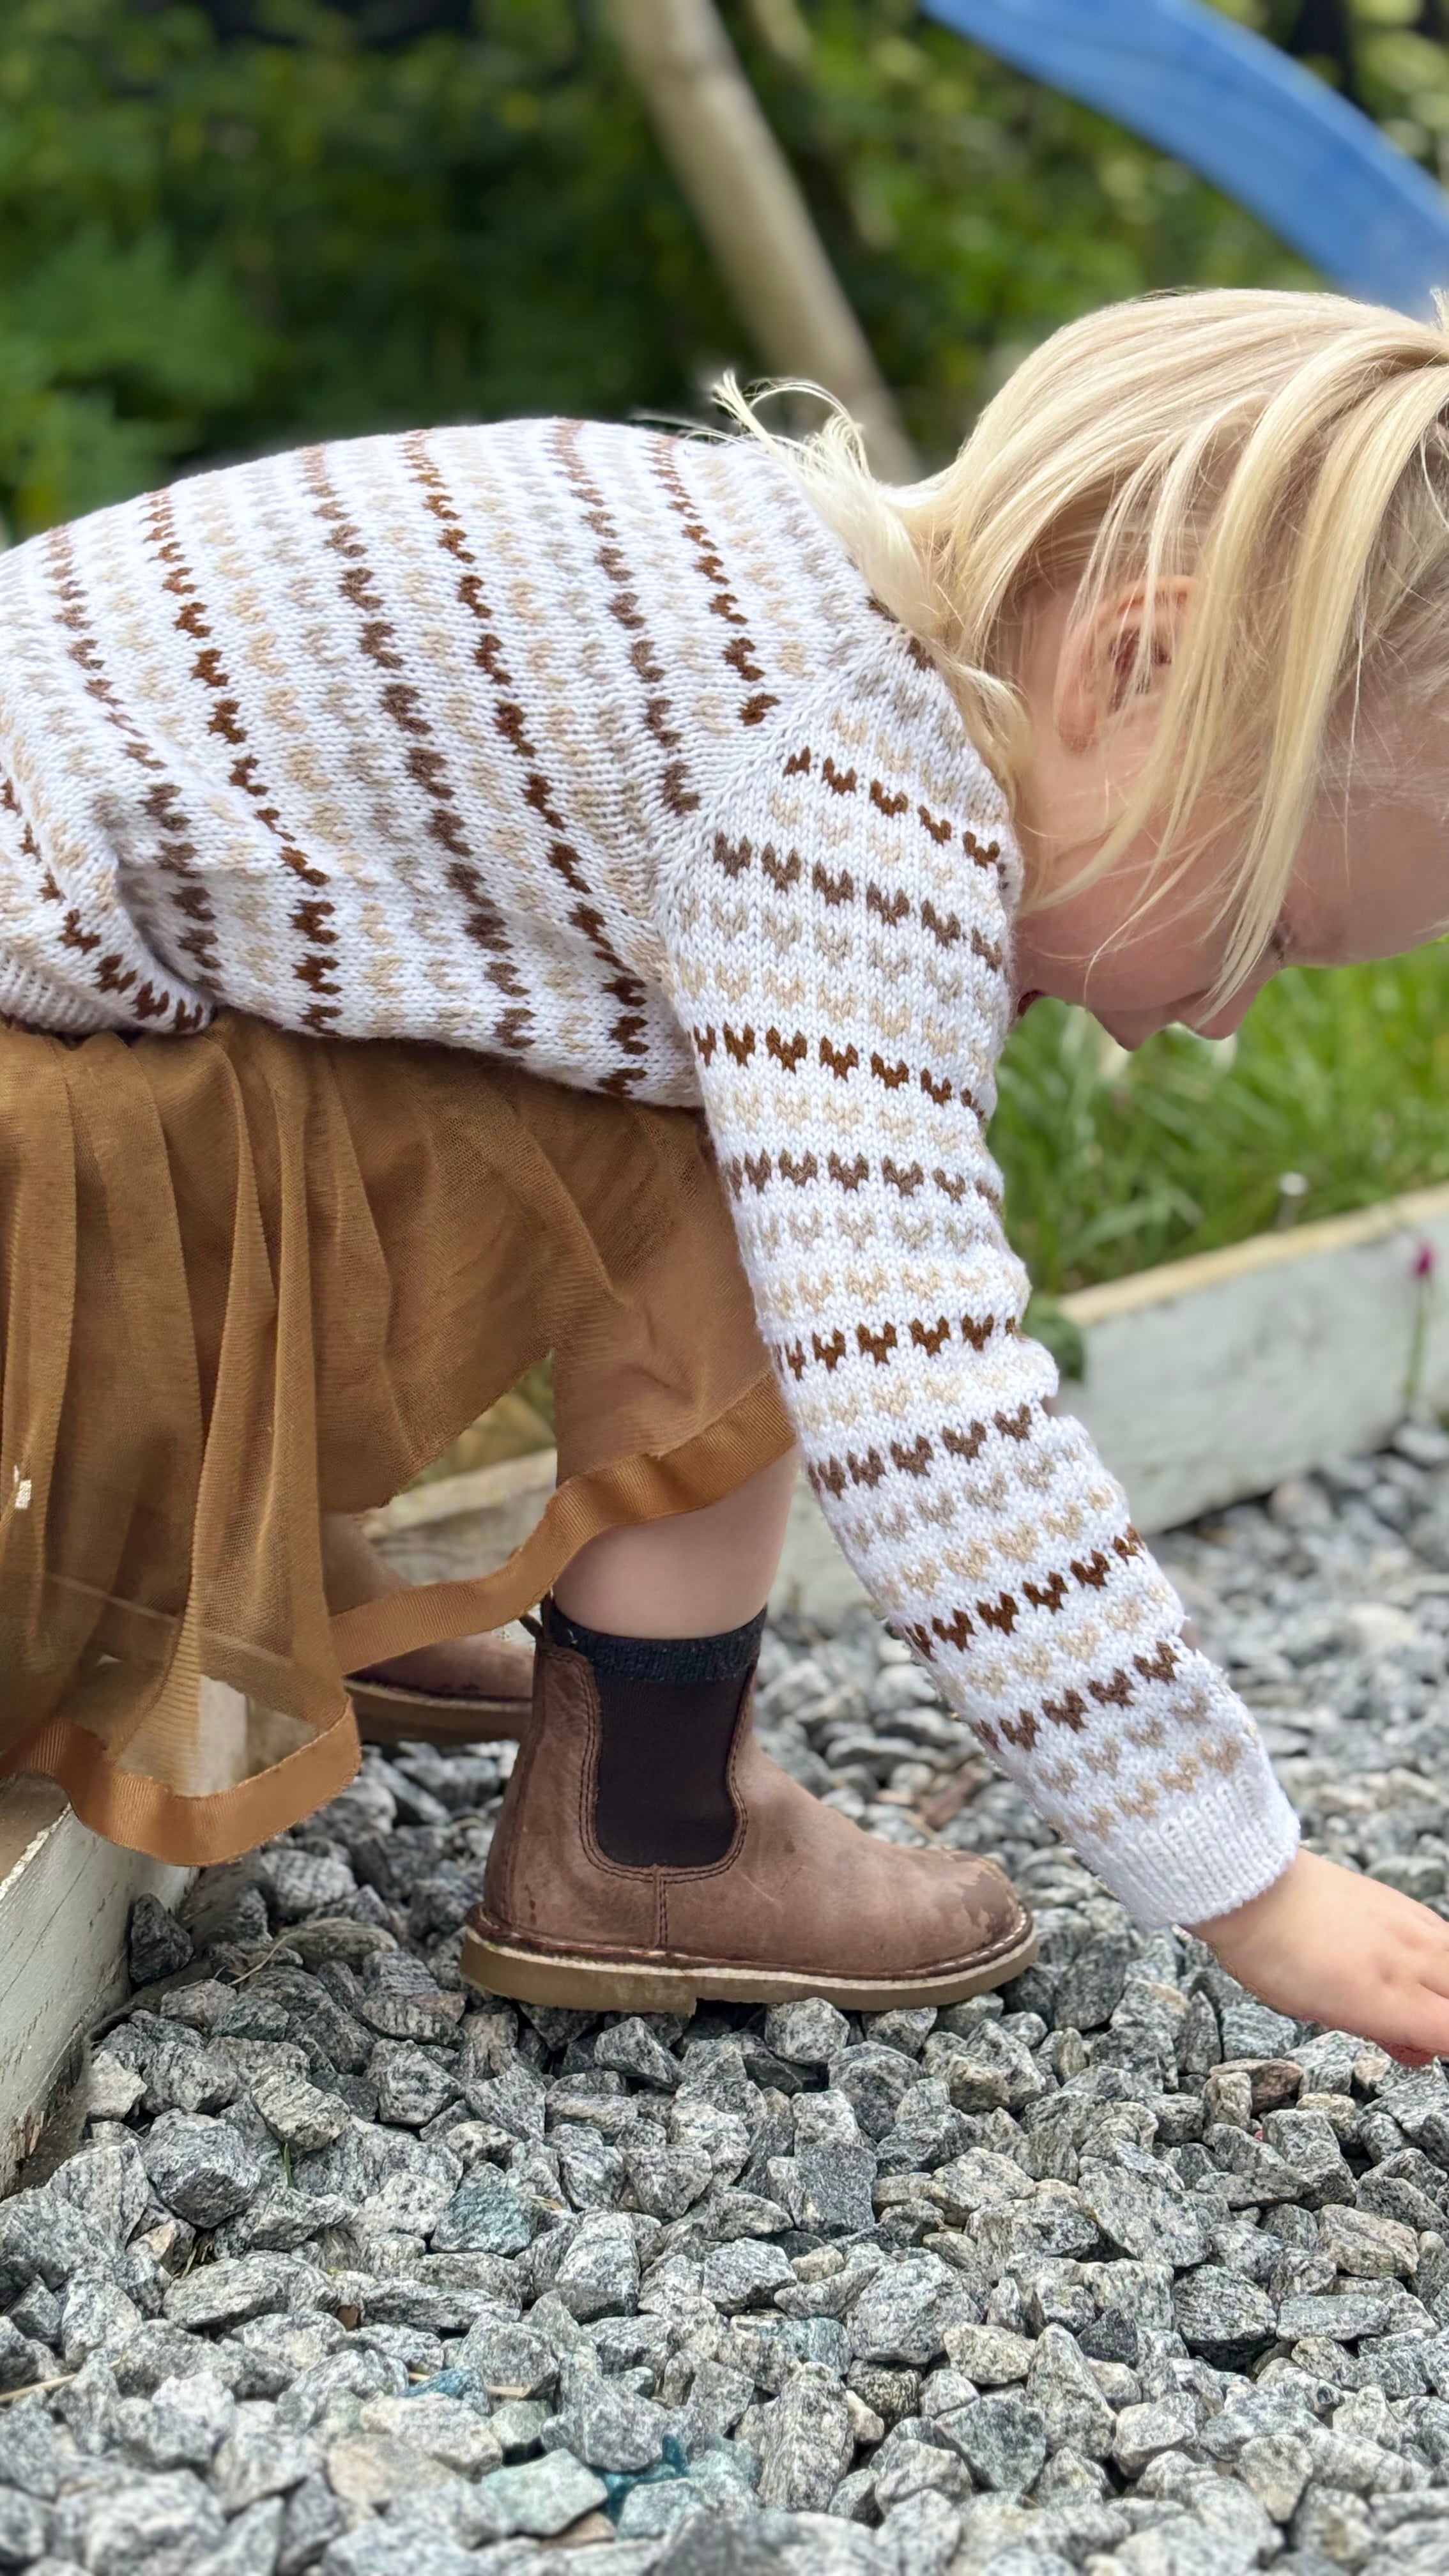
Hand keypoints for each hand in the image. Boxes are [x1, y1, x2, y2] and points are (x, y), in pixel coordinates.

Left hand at [1189, 1848, 1448, 2067]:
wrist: (1254, 1889)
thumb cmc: (1275, 1956)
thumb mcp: (1324, 2012)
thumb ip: (1383, 2032)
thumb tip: (1419, 2051)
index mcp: (1390, 2000)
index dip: (1442, 2044)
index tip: (1424, 2046)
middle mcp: (1412, 1961)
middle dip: (1444, 2017)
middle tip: (1417, 2028)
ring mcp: (1414, 1927)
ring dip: (1443, 1988)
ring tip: (1410, 1998)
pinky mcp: (1406, 1905)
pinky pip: (1444, 1937)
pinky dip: (1439, 1958)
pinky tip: (1412, 1965)